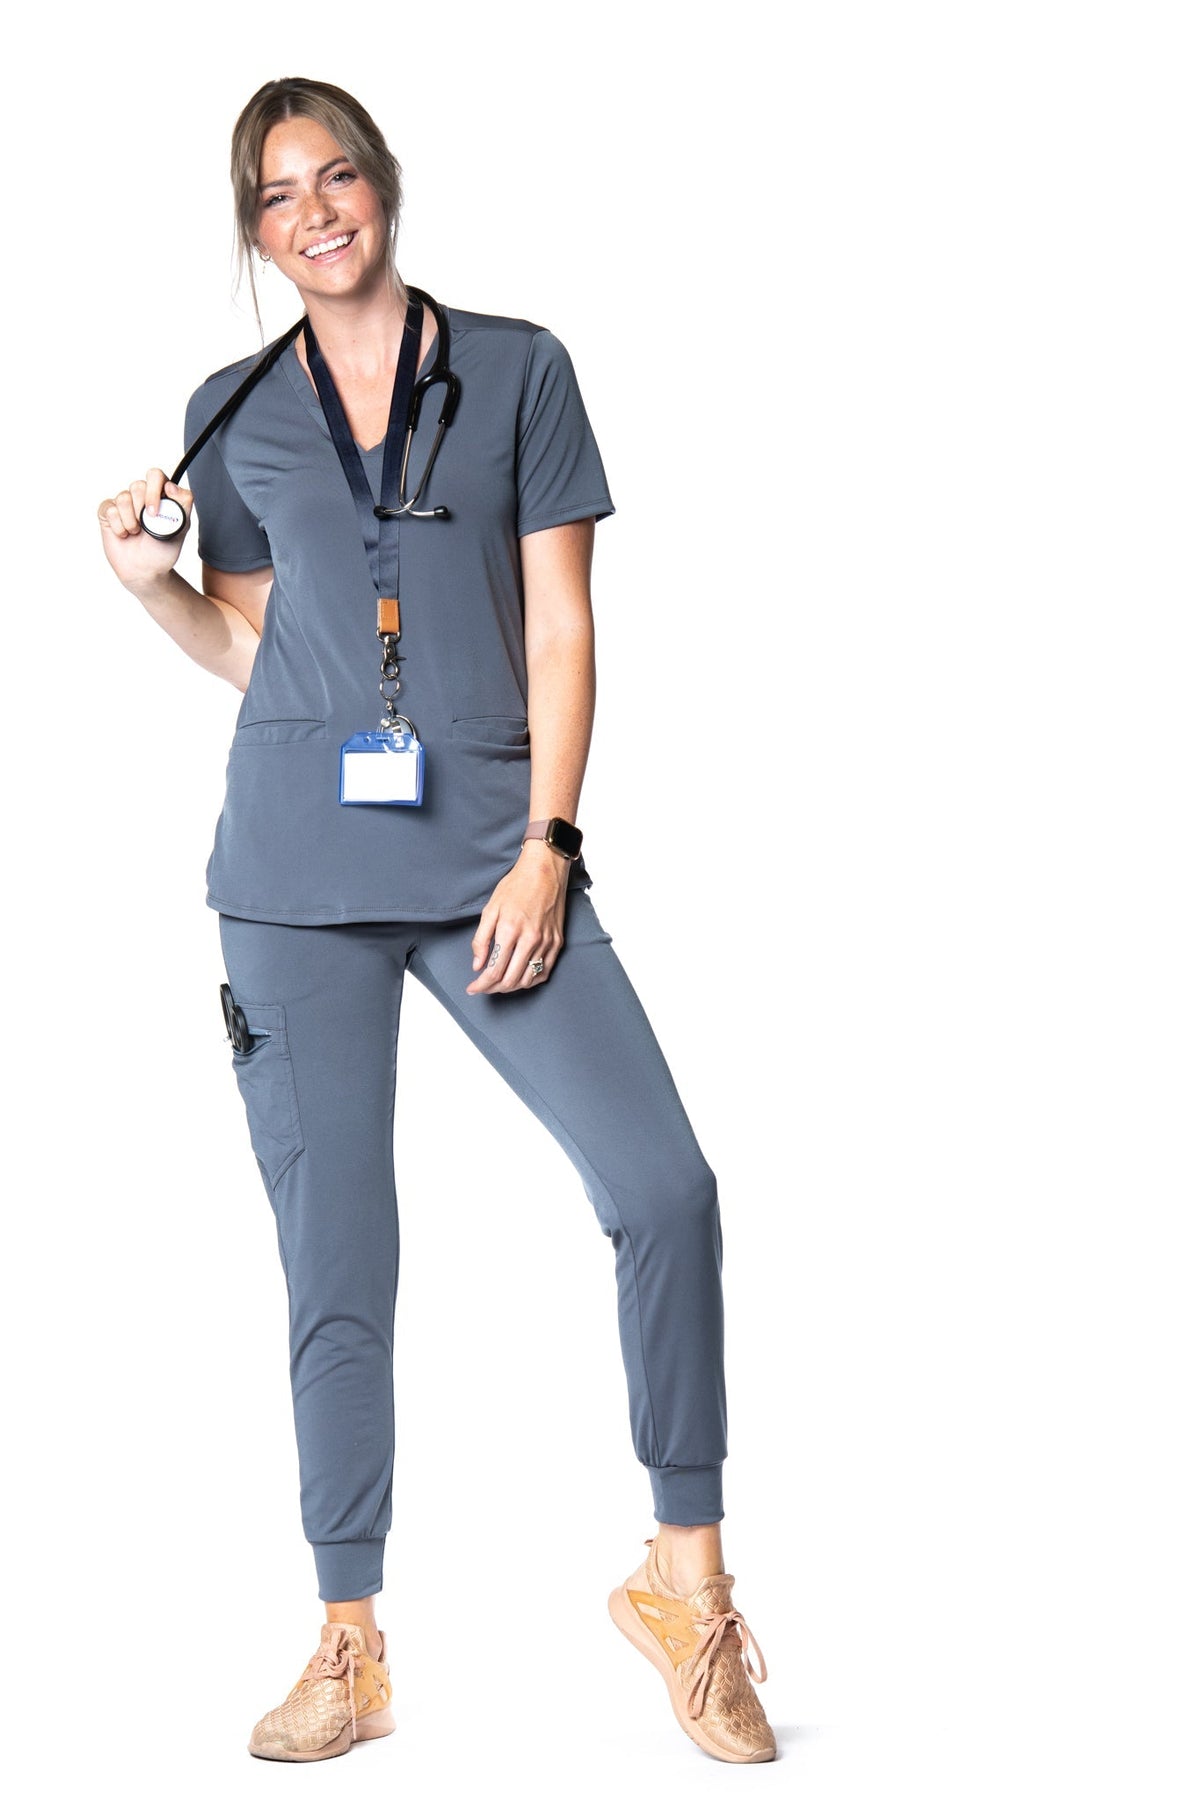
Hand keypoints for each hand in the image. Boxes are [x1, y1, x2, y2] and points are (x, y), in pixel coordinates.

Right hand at [97, 469, 192, 590]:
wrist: (145, 571)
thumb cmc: (163, 550)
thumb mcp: (181, 528)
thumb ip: (183, 504)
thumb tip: (171, 486)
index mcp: (160, 495)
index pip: (155, 476)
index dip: (154, 490)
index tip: (155, 512)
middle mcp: (141, 496)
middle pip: (137, 485)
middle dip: (141, 508)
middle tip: (146, 526)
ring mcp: (124, 503)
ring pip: (122, 497)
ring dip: (131, 521)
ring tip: (136, 533)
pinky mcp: (108, 512)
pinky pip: (109, 509)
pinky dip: (119, 526)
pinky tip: (124, 535)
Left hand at [466, 844, 570, 994]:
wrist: (545, 871)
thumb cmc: (516, 886)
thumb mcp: (490, 908)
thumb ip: (481, 939)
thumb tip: (477, 965)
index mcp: (509, 930)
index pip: (494, 971)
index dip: (481, 985)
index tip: (472, 988)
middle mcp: (530, 940)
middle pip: (510, 980)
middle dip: (493, 989)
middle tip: (483, 987)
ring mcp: (546, 942)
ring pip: (527, 980)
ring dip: (511, 987)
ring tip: (498, 984)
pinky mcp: (557, 942)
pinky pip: (544, 972)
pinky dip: (530, 980)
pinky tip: (519, 978)